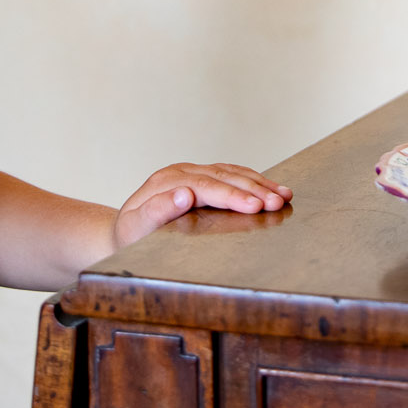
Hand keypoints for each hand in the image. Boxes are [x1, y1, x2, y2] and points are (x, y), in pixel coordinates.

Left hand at [113, 162, 292, 249]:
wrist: (123, 231)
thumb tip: (184, 195)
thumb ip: (157, 211)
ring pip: (231, 172)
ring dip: (259, 183)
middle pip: (223, 177)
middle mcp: (181, 172)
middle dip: (253, 189)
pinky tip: (271, 187)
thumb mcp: (135, 228)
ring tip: (284, 195)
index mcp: (166, 182)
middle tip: (277, 202)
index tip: (254, 206)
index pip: (206, 186)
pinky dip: (252, 180)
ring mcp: (192, 172)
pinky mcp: (201, 177)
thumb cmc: (130, 235)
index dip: (232, 196)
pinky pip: (230, 174)